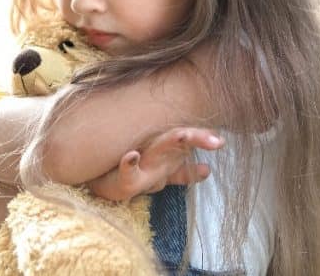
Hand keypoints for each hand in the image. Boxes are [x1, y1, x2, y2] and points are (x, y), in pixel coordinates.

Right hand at [87, 127, 224, 201]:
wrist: (97, 182)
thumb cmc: (131, 175)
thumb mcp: (159, 175)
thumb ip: (182, 173)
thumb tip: (207, 170)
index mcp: (165, 152)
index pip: (185, 140)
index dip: (203, 137)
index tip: (222, 140)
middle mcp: (154, 153)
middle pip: (177, 139)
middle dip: (196, 137)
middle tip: (218, 141)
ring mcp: (140, 165)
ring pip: (157, 149)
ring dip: (169, 142)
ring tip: (182, 135)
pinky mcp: (124, 182)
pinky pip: (127, 173)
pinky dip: (128, 164)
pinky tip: (131, 156)